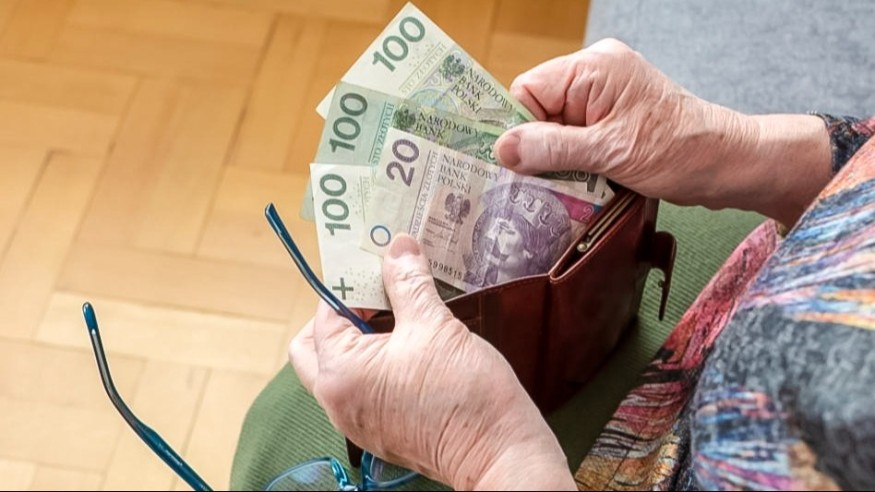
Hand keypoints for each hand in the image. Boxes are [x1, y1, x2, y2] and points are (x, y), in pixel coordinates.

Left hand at [289, 234, 574, 490]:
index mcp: (340, 372)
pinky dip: (373, 365)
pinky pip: (361, 390)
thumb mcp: (434, 325)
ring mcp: (357, 421)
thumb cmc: (463, 391)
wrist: (498, 452)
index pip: (325, 314)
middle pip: (314, 347)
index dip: (351, 285)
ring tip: (398, 316)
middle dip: (340, 315)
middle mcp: (337, 401)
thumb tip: (398, 246)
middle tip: (376, 295)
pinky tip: (410, 349)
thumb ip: (408, 282)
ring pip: (338, 369)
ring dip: (358, 340)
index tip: (380, 268)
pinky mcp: (380, 432)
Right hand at [494, 38, 830, 225]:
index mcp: (593, 69)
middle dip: (537, 148)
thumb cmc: (678, 152)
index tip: (516, 163)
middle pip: (538, 110)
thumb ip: (552, 148)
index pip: (527, 90)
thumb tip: (502, 149)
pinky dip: (573, 163)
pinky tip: (580, 182)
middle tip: (539, 181)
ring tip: (566, 185)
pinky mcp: (613, 120)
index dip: (518, 127)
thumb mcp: (608, 152)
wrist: (727, 165)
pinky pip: (575, 138)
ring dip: (556, 160)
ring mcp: (605, 98)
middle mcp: (596, 76)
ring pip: (555, 129)